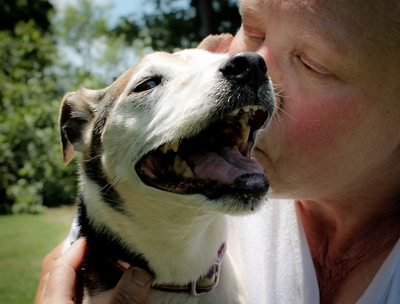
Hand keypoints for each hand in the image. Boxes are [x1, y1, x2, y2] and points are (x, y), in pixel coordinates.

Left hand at [36, 238, 152, 303]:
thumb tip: (142, 271)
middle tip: (93, 240)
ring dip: (70, 265)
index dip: (77, 246)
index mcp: (53, 303)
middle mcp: (45, 303)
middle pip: (51, 267)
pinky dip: (70, 280)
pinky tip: (88, 283)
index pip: (59, 265)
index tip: (95, 234)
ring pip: (52, 280)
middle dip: (70, 249)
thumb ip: (124, 299)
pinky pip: (55, 291)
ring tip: (92, 257)